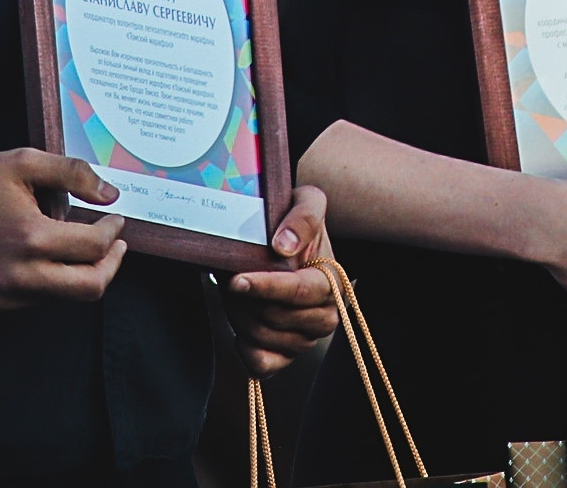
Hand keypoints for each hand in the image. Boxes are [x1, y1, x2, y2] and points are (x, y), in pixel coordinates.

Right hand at [0, 148, 126, 309]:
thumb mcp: (24, 162)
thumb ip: (73, 174)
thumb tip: (110, 194)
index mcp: (30, 238)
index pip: (94, 248)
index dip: (113, 232)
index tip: (114, 220)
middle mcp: (19, 276)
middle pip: (89, 288)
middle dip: (111, 265)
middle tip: (115, 245)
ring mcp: (4, 296)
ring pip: (64, 296)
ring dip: (79, 272)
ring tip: (72, 242)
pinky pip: (38, 299)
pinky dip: (51, 279)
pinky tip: (42, 254)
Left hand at [222, 185, 341, 376]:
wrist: (289, 239)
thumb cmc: (297, 220)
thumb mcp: (307, 200)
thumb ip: (304, 217)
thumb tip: (284, 246)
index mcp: (333, 283)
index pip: (299, 292)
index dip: (266, 287)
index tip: (237, 280)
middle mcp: (325, 316)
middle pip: (277, 318)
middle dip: (247, 299)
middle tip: (233, 276)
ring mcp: (306, 339)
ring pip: (264, 338)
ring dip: (241, 315)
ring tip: (236, 292)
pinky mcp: (286, 355)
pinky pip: (263, 366)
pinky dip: (246, 349)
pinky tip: (240, 328)